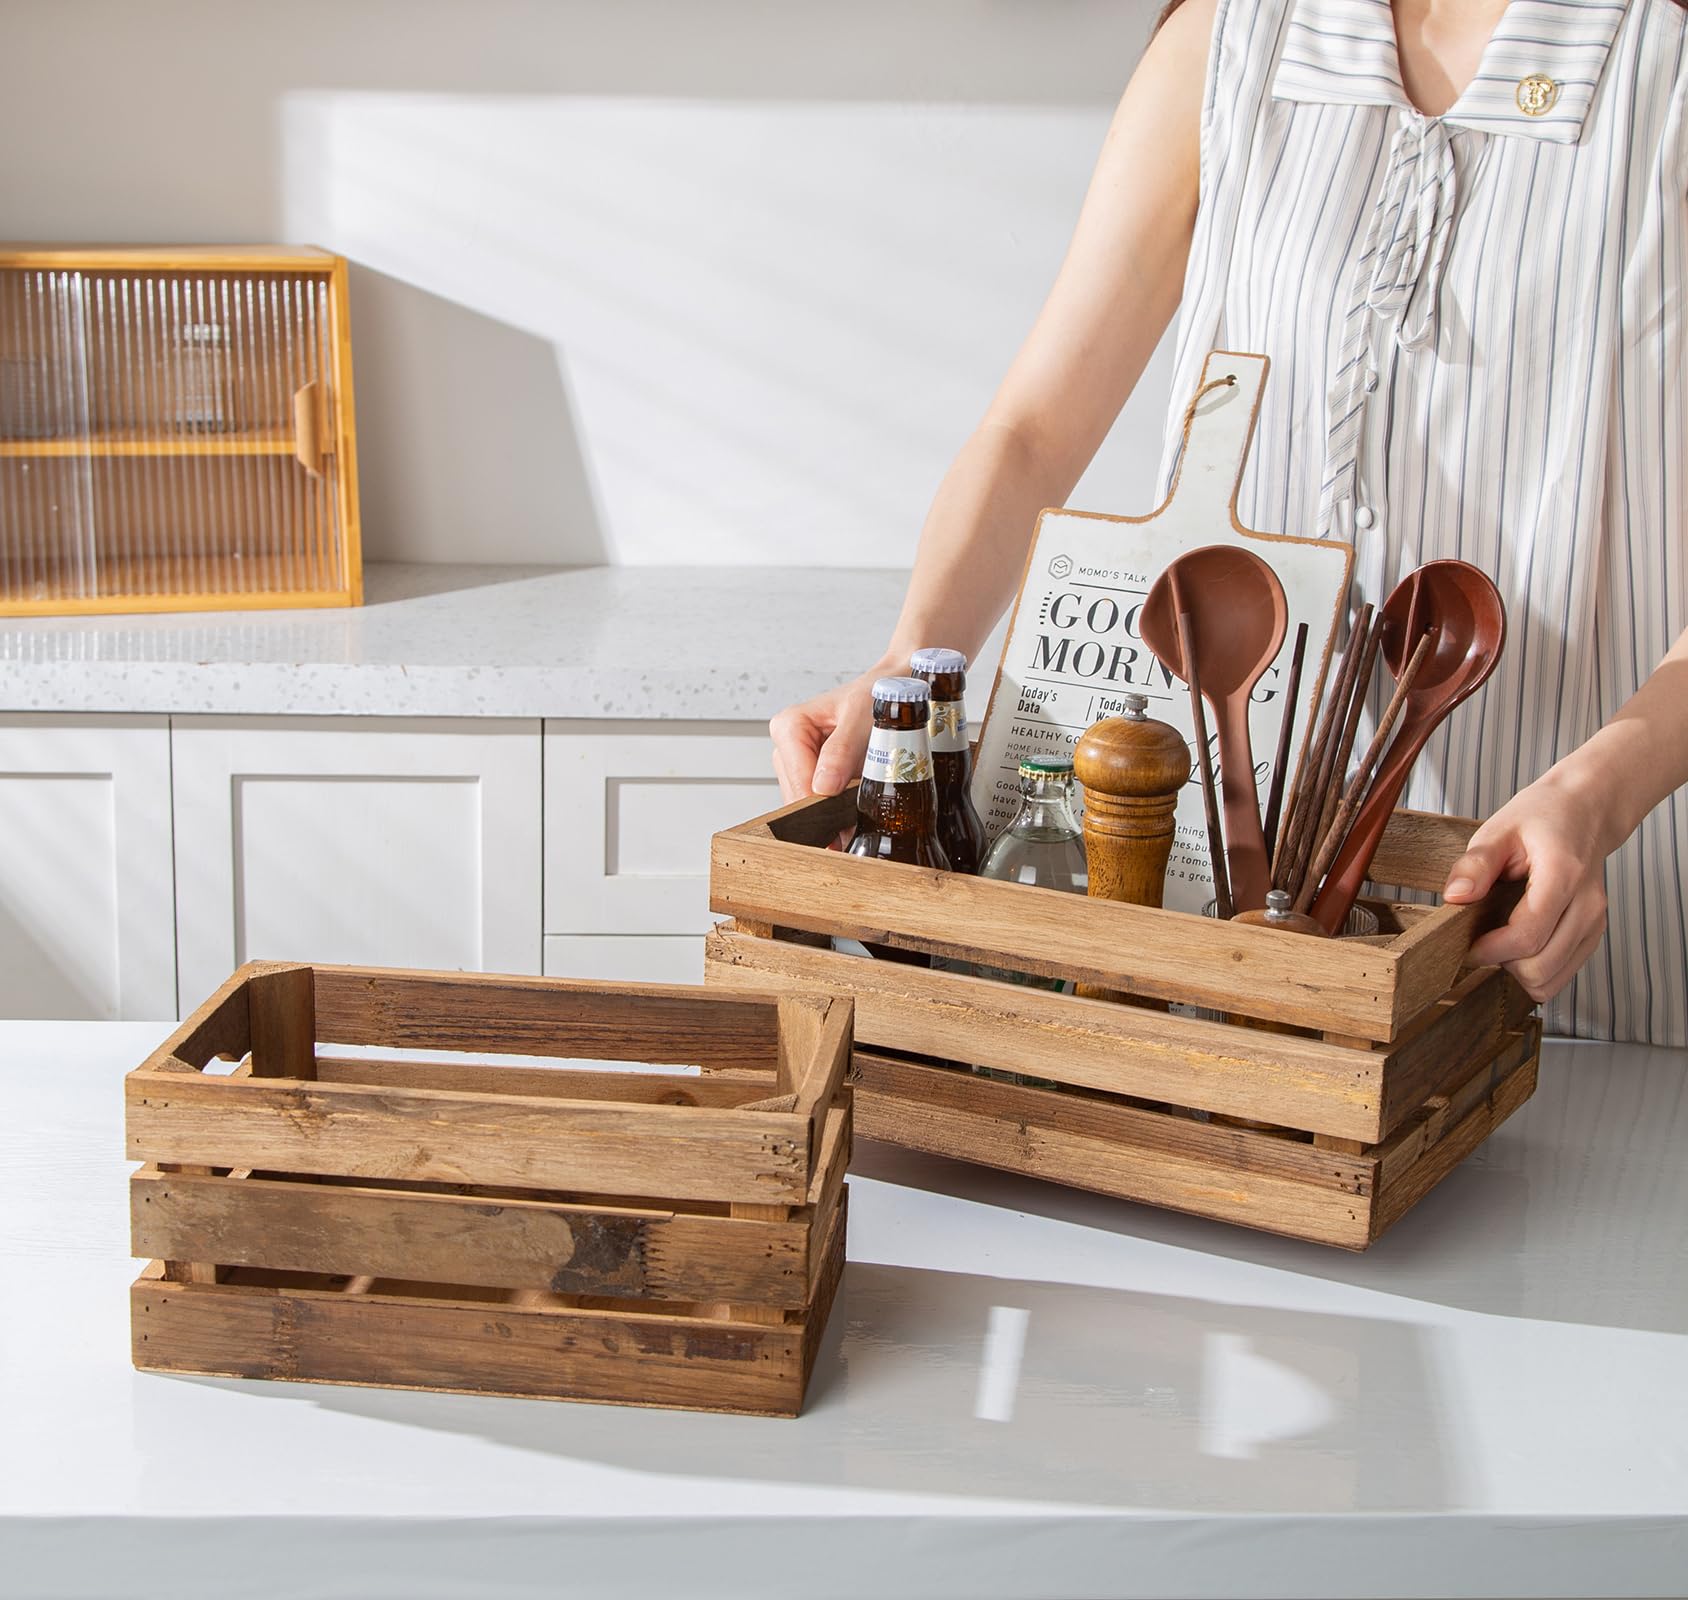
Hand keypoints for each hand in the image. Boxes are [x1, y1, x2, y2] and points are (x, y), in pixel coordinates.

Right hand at [769, 673, 878, 802]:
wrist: (888, 693)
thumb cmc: (874, 696)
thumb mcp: (861, 718)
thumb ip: (841, 751)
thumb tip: (823, 787)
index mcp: (789, 726)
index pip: (799, 783)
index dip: (824, 802)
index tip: (848, 808)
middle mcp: (786, 744)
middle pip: (800, 796)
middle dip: (830, 804)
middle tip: (861, 793)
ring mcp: (797, 761)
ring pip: (808, 802)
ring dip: (836, 803)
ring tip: (861, 781)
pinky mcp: (811, 772)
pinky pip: (819, 799)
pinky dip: (840, 800)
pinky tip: (855, 784)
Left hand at [1442, 771, 1612, 1002]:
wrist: (1585, 812)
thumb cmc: (1541, 817)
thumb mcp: (1498, 829)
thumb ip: (1475, 864)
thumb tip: (1455, 897)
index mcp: (1563, 876)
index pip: (1527, 937)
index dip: (1489, 951)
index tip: (1466, 945)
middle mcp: (1588, 906)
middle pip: (1540, 968)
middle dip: (1502, 963)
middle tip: (1480, 941)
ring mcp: (1595, 923)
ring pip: (1552, 981)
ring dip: (1519, 970)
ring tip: (1500, 941)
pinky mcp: (1593, 935)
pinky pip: (1561, 975)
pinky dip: (1535, 969)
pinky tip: (1519, 944)